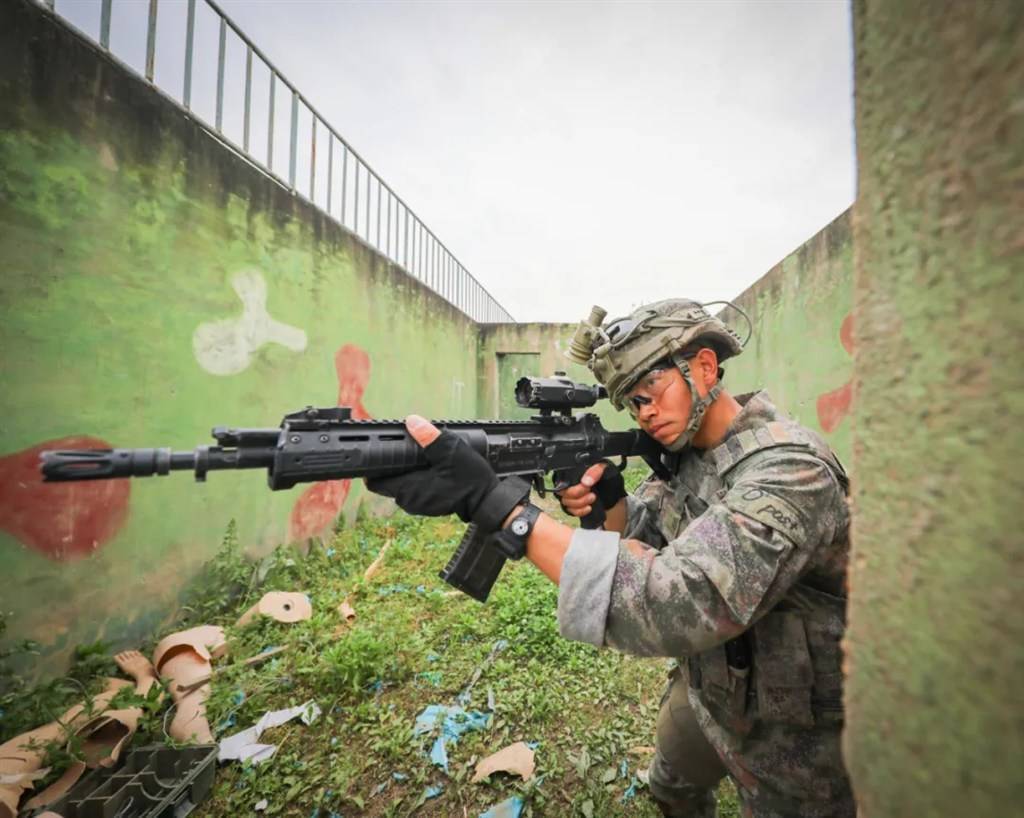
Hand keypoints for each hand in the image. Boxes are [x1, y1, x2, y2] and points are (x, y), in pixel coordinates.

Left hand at [365, 416, 526, 526]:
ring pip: (400, 483)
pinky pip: (412, 487)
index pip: (375, 481)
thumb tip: (412, 422)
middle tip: (395, 445)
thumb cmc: (470, 480)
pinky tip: (424, 463)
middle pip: (386, 480)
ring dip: (402, 469)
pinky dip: (413, 475)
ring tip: (410, 451)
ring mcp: (419, 503)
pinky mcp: (428, 502)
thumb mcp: (451, 453)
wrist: (488, 501)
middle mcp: (410, 500)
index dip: (372, 465)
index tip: (375, 450)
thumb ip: (430, 438)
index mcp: (409, 489)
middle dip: (388, 464)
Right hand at [556, 460, 625, 518]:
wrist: (614, 492)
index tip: (587, 486)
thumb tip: (585, 481)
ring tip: (592, 498)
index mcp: (575, 472)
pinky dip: (580, 511)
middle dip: (577, 495)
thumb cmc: (608, 478)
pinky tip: (589, 508)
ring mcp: (571, 496)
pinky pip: (571, 511)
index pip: (564, 479)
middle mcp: (570, 483)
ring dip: (580, 503)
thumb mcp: (605, 469)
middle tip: (591, 493)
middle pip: (563, 492)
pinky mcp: (574, 506)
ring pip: (566, 502)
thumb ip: (595, 472)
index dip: (574, 485)